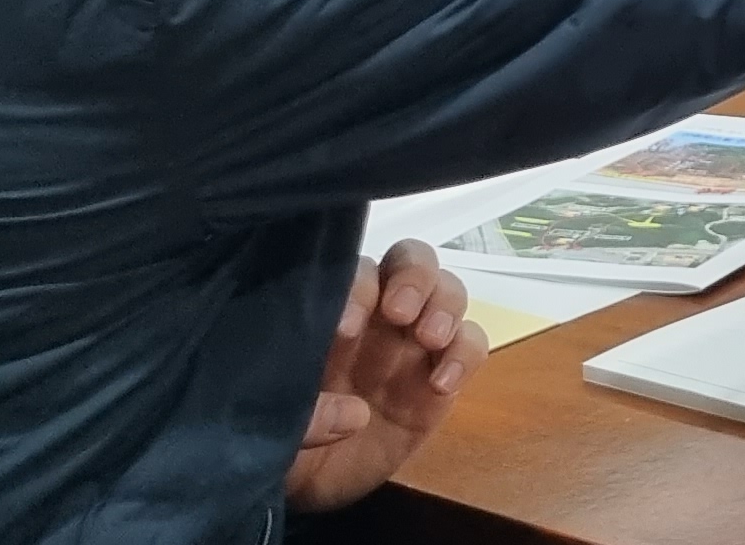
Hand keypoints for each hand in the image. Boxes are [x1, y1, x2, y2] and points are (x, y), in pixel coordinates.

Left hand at [287, 240, 488, 513]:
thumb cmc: (280, 436)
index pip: (354, 274)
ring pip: (448, 292)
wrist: (307, 484)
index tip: (344, 329)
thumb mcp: (272, 425)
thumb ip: (307, 418)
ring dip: (444, 307)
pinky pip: (471, 345)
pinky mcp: (442, 378)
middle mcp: (377, 315)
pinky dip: (465, 355)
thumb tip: (355, 413)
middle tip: (401, 313)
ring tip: (430, 338)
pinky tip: (442, 384)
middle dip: (413, 277)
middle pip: (411, 260)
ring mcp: (413, 344)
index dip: (356, 290)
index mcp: (330, 311)